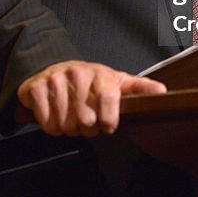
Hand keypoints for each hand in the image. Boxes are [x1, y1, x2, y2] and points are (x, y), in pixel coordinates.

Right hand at [17, 60, 165, 136]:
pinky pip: (45, 122)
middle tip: (86, 120)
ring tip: (71, 117)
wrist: (56, 68)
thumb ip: (139, 88)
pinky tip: (55, 115)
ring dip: (67, 128)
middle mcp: (77, 73)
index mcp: (100, 74)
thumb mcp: (117, 82)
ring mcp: (55, 79)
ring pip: (64, 125)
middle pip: (85, 121)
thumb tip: (162, 91)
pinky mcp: (35, 88)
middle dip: (86, 128)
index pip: (108, 100)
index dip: (108, 120)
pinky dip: (49, 126)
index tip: (107, 125)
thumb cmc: (90, 81)